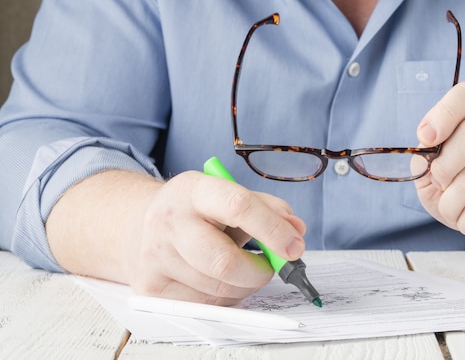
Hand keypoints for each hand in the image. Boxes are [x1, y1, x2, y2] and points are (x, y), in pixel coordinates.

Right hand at [126, 171, 306, 304]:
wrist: (139, 224)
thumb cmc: (195, 210)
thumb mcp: (227, 195)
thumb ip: (267, 208)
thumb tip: (296, 231)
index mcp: (193, 189)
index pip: (237, 206)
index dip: (272, 229)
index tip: (294, 246)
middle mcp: (168, 221)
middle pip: (223, 262)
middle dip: (258, 272)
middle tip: (271, 267)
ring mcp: (155, 257)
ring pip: (217, 289)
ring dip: (243, 286)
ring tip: (241, 268)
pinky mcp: (151, 287)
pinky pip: (204, 305)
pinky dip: (224, 297)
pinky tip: (218, 279)